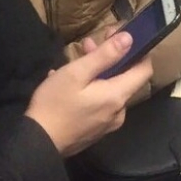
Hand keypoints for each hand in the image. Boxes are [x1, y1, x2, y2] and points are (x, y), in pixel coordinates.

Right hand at [25, 31, 151, 155]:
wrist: (36, 144)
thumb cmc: (56, 104)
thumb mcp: (77, 73)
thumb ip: (105, 55)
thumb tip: (129, 39)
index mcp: (117, 96)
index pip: (144, 70)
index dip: (139, 50)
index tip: (123, 36)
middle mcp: (118, 112)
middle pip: (124, 78)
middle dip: (110, 58)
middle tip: (90, 43)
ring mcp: (107, 124)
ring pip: (110, 90)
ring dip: (98, 71)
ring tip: (77, 58)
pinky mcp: (95, 130)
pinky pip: (101, 103)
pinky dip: (92, 88)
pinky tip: (71, 81)